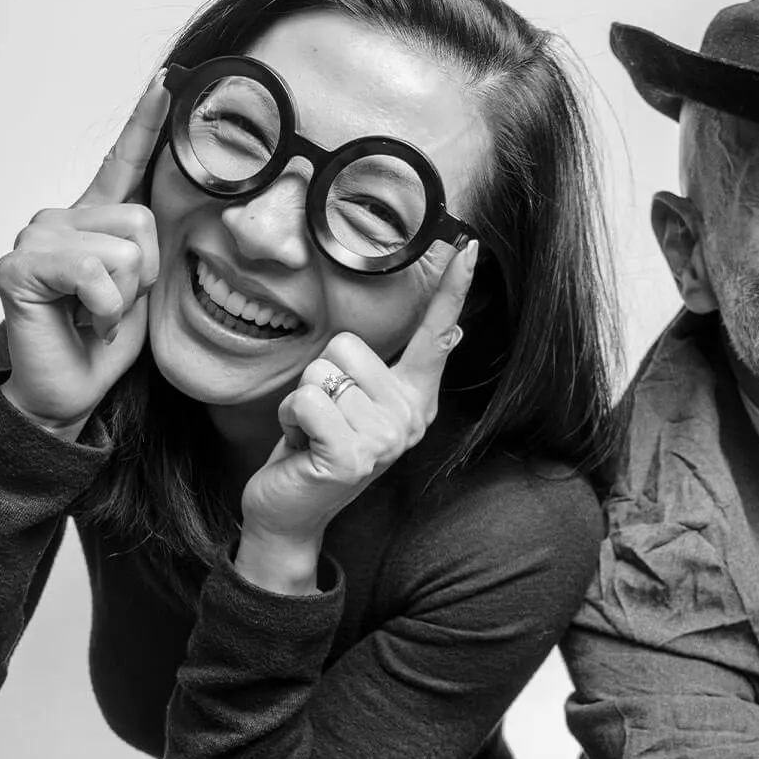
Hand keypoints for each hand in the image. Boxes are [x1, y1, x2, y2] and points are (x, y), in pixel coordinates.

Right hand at [0, 71, 169, 438]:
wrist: (70, 390)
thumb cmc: (104, 340)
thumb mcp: (145, 284)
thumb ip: (154, 242)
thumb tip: (180, 206)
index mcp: (95, 218)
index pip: (125, 161)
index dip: (146, 120)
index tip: (168, 80)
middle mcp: (61, 218)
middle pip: (141, 219)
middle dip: (145, 274)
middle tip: (115, 305)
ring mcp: (35, 239)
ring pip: (120, 248)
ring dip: (123, 296)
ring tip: (96, 315)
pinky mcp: (17, 267)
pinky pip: (90, 271)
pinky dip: (102, 307)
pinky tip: (82, 319)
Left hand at [233, 241, 480, 592]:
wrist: (290, 512)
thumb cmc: (316, 448)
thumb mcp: (359, 404)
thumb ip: (393, 368)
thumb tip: (452, 332)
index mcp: (415, 398)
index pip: (436, 335)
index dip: (452, 290)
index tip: (467, 246)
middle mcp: (410, 417)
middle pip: (347, 345)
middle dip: (319, 377)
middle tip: (322, 419)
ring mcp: (385, 440)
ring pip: (322, 371)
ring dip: (301, 401)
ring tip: (310, 433)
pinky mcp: (352, 456)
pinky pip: (307, 399)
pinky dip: (291, 418)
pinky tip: (301, 447)